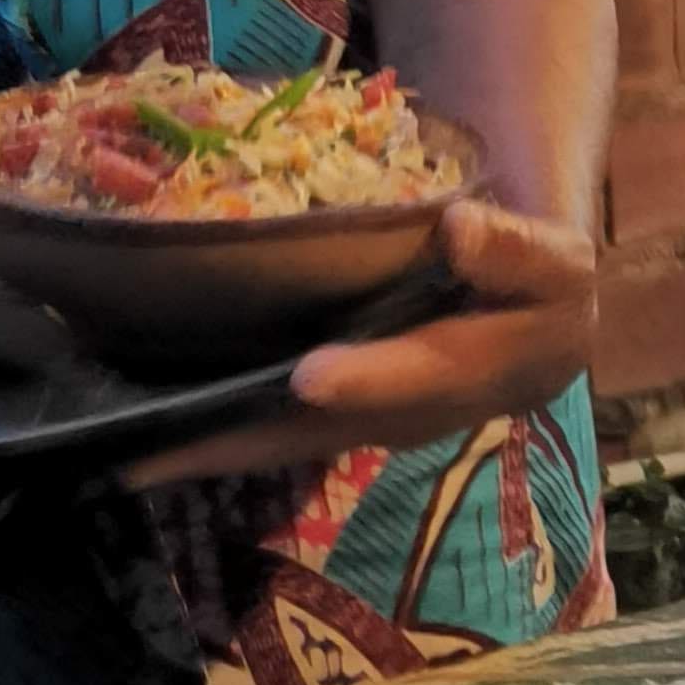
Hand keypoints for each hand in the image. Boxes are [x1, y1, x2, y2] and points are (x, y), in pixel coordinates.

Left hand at [126, 196, 599, 488]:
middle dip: (243, 440)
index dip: (367, 380)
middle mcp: (409, 415)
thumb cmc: (540, 284)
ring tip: (129, 454)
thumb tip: (459, 230)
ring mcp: (365, 421)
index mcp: (475, 376)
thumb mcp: (555, 262)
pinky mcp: (332, 414)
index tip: (310, 379)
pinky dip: (213, 429)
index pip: (418, 378)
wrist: (533, 322)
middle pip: (320, 432)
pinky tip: (144, 431)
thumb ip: (516, 250)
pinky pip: (269, 426)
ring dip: (208, 448)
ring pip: (282, 439)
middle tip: (160, 451)